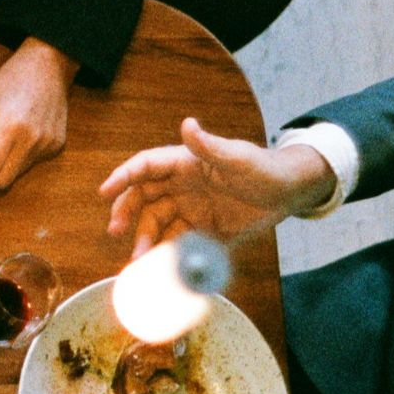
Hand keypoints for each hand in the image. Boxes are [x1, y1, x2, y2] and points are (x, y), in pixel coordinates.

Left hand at [0, 38, 74, 189]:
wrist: (49, 65)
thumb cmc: (12, 79)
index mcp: (11, 127)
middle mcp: (32, 140)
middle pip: (2, 181)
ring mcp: (47, 145)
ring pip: (16, 175)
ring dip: (2, 166)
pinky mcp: (56, 146)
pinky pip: (31, 164)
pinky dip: (19, 157)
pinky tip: (18, 135)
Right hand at [99, 117, 334, 258]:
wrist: (287, 194)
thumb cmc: (263, 168)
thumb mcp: (237, 157)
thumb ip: (209, 145)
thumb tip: (187, 124)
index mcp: (184, 164)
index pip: (145, 167)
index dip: (123, 177)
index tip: (105, 192)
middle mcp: (180, 187)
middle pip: (142, 198)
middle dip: (126, 213)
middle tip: (116, 231)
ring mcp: (189, 210)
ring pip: (156, 225)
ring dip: (144, 239)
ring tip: (139, 259)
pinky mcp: (202, 232)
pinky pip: (177, 245)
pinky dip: (166, 257)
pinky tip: (160, 269)